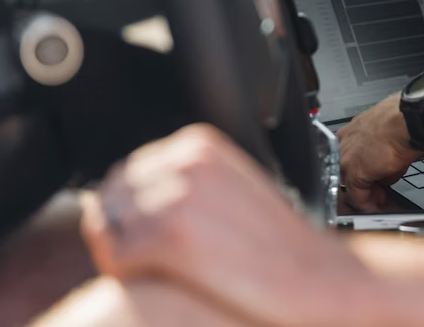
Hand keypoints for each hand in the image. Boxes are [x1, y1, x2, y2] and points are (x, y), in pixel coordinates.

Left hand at [79, 125, 380, 326]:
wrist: (315, 275)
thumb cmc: (279, 242)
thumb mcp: (232, 187)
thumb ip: (184, 182)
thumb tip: (120, 198)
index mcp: (200, 144)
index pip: (130, 169)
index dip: (130, 207)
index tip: (146, 233)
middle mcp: (185, 161)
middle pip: (112, 193)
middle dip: (120, 228)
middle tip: (144, 257)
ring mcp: (176, 196)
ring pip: (108, 224)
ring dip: (119, 251)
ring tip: (149, 271)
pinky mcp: (168, 235)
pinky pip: (116, 255)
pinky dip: (123, 272)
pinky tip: (153, 280)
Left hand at [337, 94, 422, 211]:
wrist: (408, 121)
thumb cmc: (404, 120)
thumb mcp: (388, 133)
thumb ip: (380, 149)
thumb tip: (385, 166)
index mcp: (353, 130)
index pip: (351, 154)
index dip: (364, 167)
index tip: (372, 175)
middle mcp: (344, 142)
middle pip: (348, 168)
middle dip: (362, 181)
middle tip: (377, 190)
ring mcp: (346, 158)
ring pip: (350, 181)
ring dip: (364, 192)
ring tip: (378, 199)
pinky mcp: (354, 173)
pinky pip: (357, 195)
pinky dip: (366, 203)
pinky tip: (374, 206)